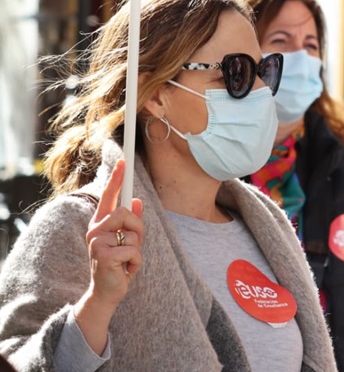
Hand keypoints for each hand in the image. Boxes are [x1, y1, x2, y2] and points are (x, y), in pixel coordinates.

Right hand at [75, 160, 144, 353]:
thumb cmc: (118, 265)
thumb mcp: (128, 241)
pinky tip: (126, 270)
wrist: (107, 292)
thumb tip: (137, 200)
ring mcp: (97, 242)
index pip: (109, 197)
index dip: (116, 179)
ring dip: (137, 249)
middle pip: (127, 213)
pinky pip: (133, 251)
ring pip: (133, 233)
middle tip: (133, 245)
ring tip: (127, 261)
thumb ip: (131, 222)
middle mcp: (95, 230)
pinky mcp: (104, 255)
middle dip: (138, 229)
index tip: (123, 161)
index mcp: (100, 224)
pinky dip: (137, 263)